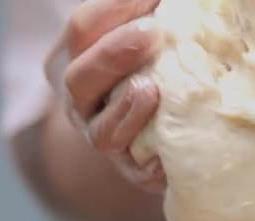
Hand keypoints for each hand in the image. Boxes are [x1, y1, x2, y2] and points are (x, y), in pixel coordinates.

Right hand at [44, 0, 165, 193]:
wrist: (151, 129)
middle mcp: (81, 102)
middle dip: (113, 55)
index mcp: (74, 59)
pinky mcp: (135, 170)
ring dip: (127, 109)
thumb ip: (145, 14)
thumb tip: (180, 1)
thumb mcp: (136, 37)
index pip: (83, 28)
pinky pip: (138, 171)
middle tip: (152, 32)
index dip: (115, 8)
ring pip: (103, 131)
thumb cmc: (148, 66)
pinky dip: (151, 162)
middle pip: (80, 79)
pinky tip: (167, 150)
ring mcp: (104, 138)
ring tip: (150, 90)